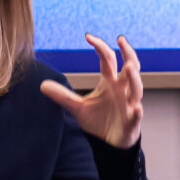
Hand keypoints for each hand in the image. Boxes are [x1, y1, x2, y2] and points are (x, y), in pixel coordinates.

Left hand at [40, 34, 142, 148]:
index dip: (100, 47)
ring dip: (134, 78)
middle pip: (130, 67)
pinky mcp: (132, 121)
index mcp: (110, 82)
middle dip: (128, 53)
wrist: (109, 142)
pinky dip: (138, 112)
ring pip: (136, 88)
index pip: (108, 59)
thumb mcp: (78, 106)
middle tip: (121, 39)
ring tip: (129, 68)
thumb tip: (42, 85)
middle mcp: (122, 89)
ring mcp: (129, 104)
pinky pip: (137, 115)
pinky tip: (137, 108)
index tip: (88, 36)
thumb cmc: (98, 120)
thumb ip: (63, 96)